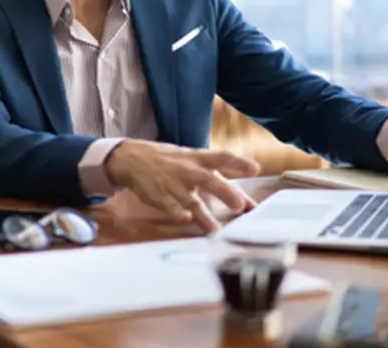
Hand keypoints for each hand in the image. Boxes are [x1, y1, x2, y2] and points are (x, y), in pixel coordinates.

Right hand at [104, 140, 259, 231]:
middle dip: (224, 192)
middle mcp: (188, 171)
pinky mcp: (161, 197)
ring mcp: (174, 185)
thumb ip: (219, 179)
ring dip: (204, 216)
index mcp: (197, 158)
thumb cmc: (169, 161)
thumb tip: (247, 202)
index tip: (255, 168)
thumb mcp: (191, 161)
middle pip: (209, 180)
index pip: (221, 157)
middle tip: (239, 206)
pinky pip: (170, 207)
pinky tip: (185, 219)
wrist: (132, 159)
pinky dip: (178, 213)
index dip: (238, 162)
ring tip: (216, 230)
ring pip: (192, 201)